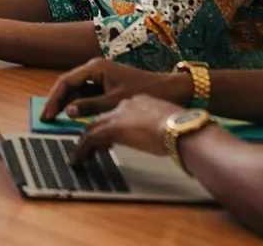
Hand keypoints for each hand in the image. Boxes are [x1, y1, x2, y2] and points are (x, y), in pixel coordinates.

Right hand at [41, 56, 193, 120]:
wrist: (171, 89)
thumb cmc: (145, 90)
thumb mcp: (115, 102)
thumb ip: (90, 106)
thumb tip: (68, 112)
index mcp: (95, 68)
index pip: (66, 82)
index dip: (54, 99)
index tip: (47, 115)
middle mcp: (95, 70)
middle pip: (69, 86)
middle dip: (58, 103)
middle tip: (48, 119)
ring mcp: (101, 77)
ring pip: (78, 91)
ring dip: (69, 106)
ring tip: (59, 121)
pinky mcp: (108, 86)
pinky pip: (89, 96)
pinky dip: (82, 107)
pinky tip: (78, 119)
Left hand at [69, 94, 186, 164]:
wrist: (181, 128)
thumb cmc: (183, 130)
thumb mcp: (169, 126)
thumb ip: (161, 129)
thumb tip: (165, 141)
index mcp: (141, 101)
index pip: (118, 113)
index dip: (112, 126)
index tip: (109, 139)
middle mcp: (126, 104)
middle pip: (102, 119)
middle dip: (94, 134)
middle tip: (89, 148)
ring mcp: (118, 115)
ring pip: (92, 128)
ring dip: (85, 143)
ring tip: (81, 156)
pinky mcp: (112, 127)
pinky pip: (89, 139)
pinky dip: (82, 150)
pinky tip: (79, 160)